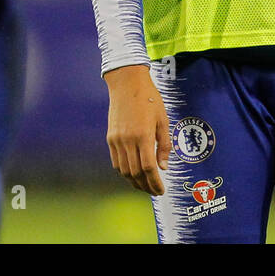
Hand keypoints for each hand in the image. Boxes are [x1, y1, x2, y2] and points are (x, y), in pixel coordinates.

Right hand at [104, 64, 170, 195]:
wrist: (127, 84)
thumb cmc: (149, 99)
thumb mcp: (163, 120)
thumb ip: (164, 144)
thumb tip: (163, 167)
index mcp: (143, 135)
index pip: (148, 168)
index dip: (154, 182)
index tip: (161, 190)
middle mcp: (127, 140)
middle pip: (135, 172)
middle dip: (145, 186)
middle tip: (155, 191)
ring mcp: (116, 140)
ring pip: (124, 170)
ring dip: (134, 182)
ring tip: (145, 186)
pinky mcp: (110, 138)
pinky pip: (116, 161)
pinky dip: (124, 172)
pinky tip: (133, 174)